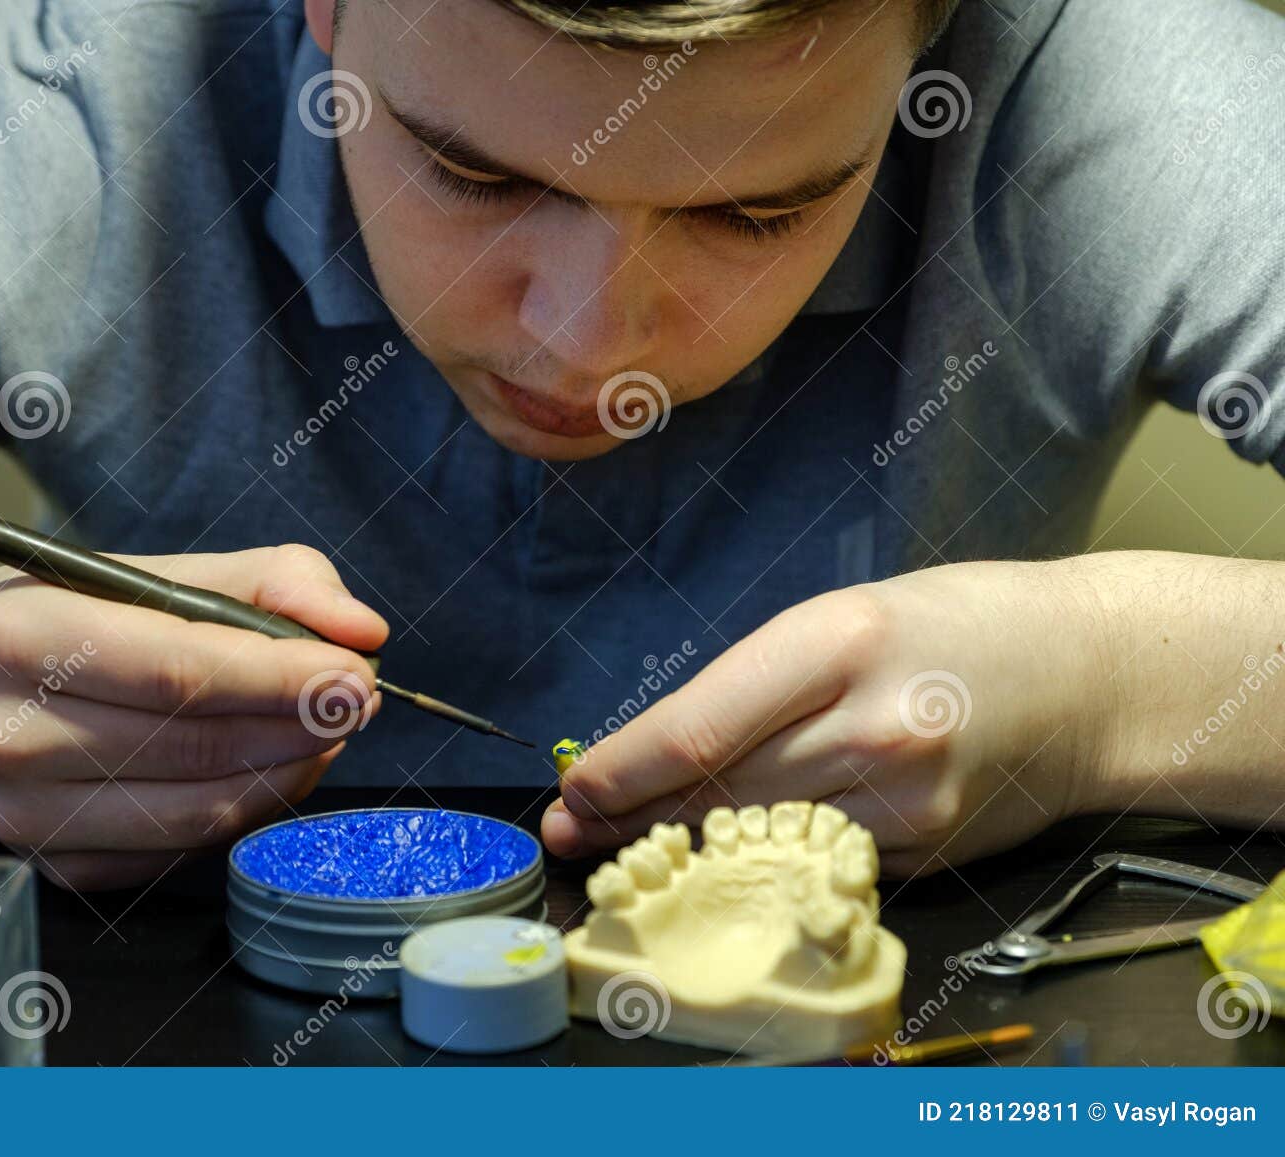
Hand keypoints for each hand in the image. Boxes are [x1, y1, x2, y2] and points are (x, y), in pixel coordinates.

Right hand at [0, 544, 387, 889]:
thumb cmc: (55, 616)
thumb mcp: (146, 568)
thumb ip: (267, 581)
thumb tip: (360, 628)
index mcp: (21, 635)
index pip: (178, 670)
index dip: (280, 678)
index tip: (353, 672)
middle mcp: (8, 732)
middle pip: (196, 745)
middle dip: (300, 724)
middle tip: (356, 697)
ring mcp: (24, 813)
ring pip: (198, 813)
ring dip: (286, 773)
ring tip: (323, 730)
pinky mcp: (52, 866)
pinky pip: (180, 850)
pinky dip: (243, 810)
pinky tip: (267, 768)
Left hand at [542, 558, 1119, 876]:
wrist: (1090, 676)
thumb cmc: (955, 626)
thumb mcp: (844, 619)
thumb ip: (755, 685)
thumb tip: (652, 751)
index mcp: (841, 641)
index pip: (702, 726)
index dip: (621, 771)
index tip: (571, 791)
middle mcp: (874, 726)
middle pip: (717, 791)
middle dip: (632, 818)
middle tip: (572, 832)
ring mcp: (905, 802)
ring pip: (757, 838)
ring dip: (681, 848)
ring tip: (623, 848)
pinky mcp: (924, 855)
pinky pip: (812, 860)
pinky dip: (758, 862)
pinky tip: (719, 858)